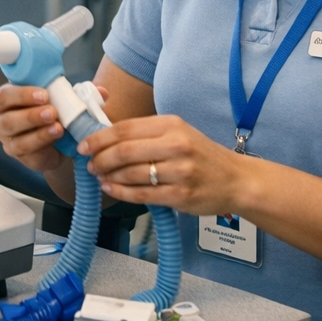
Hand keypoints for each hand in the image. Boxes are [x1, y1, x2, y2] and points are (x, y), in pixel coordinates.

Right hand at [0, 83, 108, 174]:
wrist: (58, 138)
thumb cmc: (53, 111)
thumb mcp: (63, 98)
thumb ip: (81, 94)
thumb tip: (101, 91)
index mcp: (5, 101)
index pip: (4, 96)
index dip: (22, 95)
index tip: (45, 94)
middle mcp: (1, 122)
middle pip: (8, 120)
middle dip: (31, 116)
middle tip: (52, 112)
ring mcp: (8, 142)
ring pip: (17, 140)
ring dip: (39, 134)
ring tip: (58, 128)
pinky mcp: (21, 158)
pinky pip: (28, 155)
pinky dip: (43, 146)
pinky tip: (57, 140)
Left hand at [79, 114, 248, 216]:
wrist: (236, 180)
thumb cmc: (201, 155)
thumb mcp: (177, 132)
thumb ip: (146, 133)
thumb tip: (106, 137)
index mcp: (171, 124)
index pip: (125, 128)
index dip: (99, 138)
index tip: (85, 145)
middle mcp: (176, 145)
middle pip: (124, 151)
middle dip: (100, 158)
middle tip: (90, 164)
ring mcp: (180, 172)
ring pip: (131, 174)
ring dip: (109, 176)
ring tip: (100, 176)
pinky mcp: (181, 196)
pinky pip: (142, 194)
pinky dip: (121, 192)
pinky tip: (112, 189)